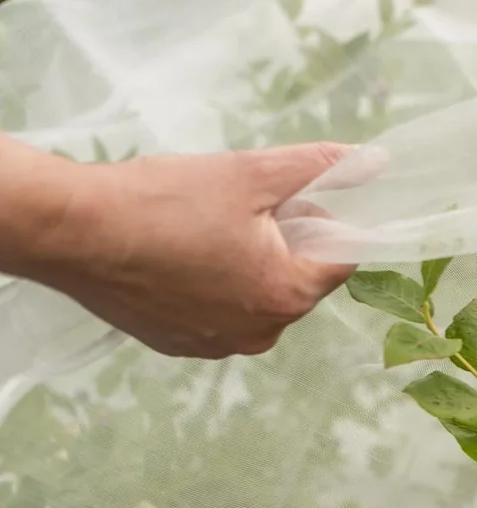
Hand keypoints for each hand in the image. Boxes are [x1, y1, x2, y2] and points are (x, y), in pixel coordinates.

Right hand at [18, 144, 358, 358]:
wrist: (72, 231)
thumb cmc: (162, 202)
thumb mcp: (251, 174)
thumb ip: (318, 169)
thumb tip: (373, 162)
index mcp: (287, 297)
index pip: (341, 257)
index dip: (319, 218)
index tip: (283, 198)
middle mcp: (260, 334)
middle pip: (299, 277)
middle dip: (281, 240)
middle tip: (235, 208)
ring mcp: (217, 345)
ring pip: (257, 293)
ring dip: (245, 261)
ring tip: (201, 229)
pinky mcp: (179, 344)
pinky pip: (218, 310)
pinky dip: (210, 282)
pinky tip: (178, 253)